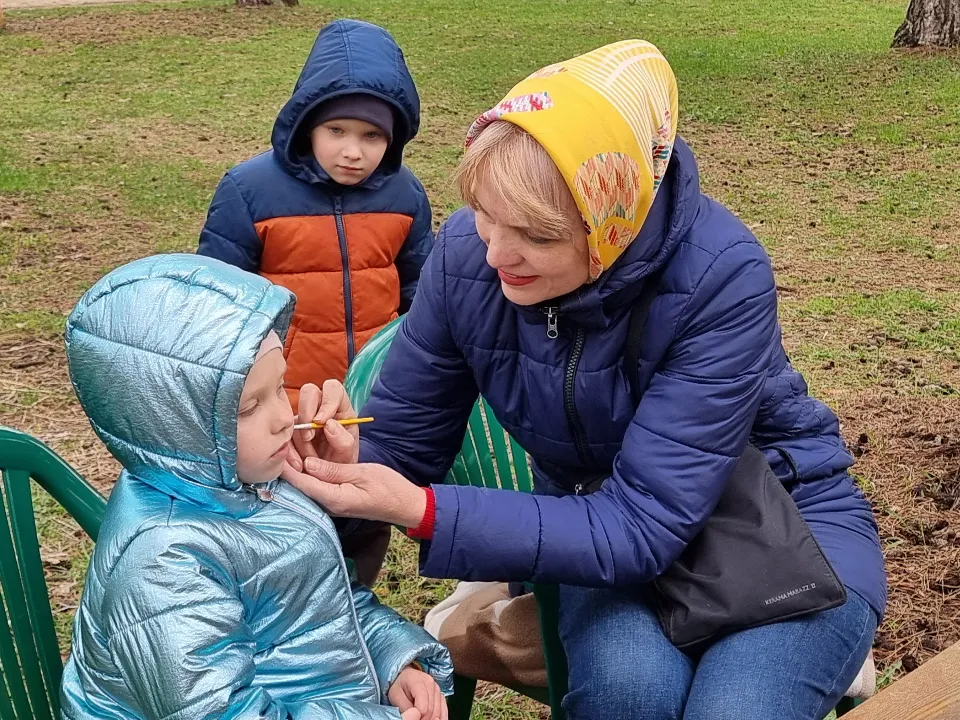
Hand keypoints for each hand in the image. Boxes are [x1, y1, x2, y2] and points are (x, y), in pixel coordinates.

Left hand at [280, 457, 426, 527]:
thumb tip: (308, 463)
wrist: (405, 505)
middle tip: (279, 444)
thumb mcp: (362, 473)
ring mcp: (332, 502)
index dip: (286, 468)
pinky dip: (308, 471)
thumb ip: (334, 470)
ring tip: (287, 446)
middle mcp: (329, 503)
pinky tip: (304, 458)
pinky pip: (316, 484)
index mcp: (334, 498)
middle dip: (289, 465)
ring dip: (297, 467)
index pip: (302, 483)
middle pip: (301, 484)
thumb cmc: (389, 488)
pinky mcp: (336, 498)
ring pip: (307, 484)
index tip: (275, 451)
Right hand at [283, 380, 359, 473]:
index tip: (321, 421)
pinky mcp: (290, 432)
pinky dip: (289, 450)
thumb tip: (329, 424)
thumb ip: (343, 441)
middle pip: (309, 391)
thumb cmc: (342, 464)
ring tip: (308, 460)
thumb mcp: (347, 455)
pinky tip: (298, 464)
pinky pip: (283, 434)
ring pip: (294, 416)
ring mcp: (304, 419)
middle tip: (308, 437)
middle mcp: (321, 409)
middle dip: (306, 413)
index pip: (333, 389)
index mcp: (340, 408)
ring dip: (299, 440)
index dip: (326, 401)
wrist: (328, 481)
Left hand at [389, 667, 446, 719]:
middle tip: (415, 719)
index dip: (417, 717)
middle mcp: (431, 684)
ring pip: (438, 712)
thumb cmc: (400, 687)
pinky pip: (444, 711)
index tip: (411, 718)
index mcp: (419, 682)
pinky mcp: (441, 696)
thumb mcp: (396, 696)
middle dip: (423, 719)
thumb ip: (404, 707)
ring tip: (421, 718)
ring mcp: (438, 690)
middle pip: (431, 710)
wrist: (406, 678)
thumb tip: (415, 715)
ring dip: (431, 719)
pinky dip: (440, 718)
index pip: (423, 707)